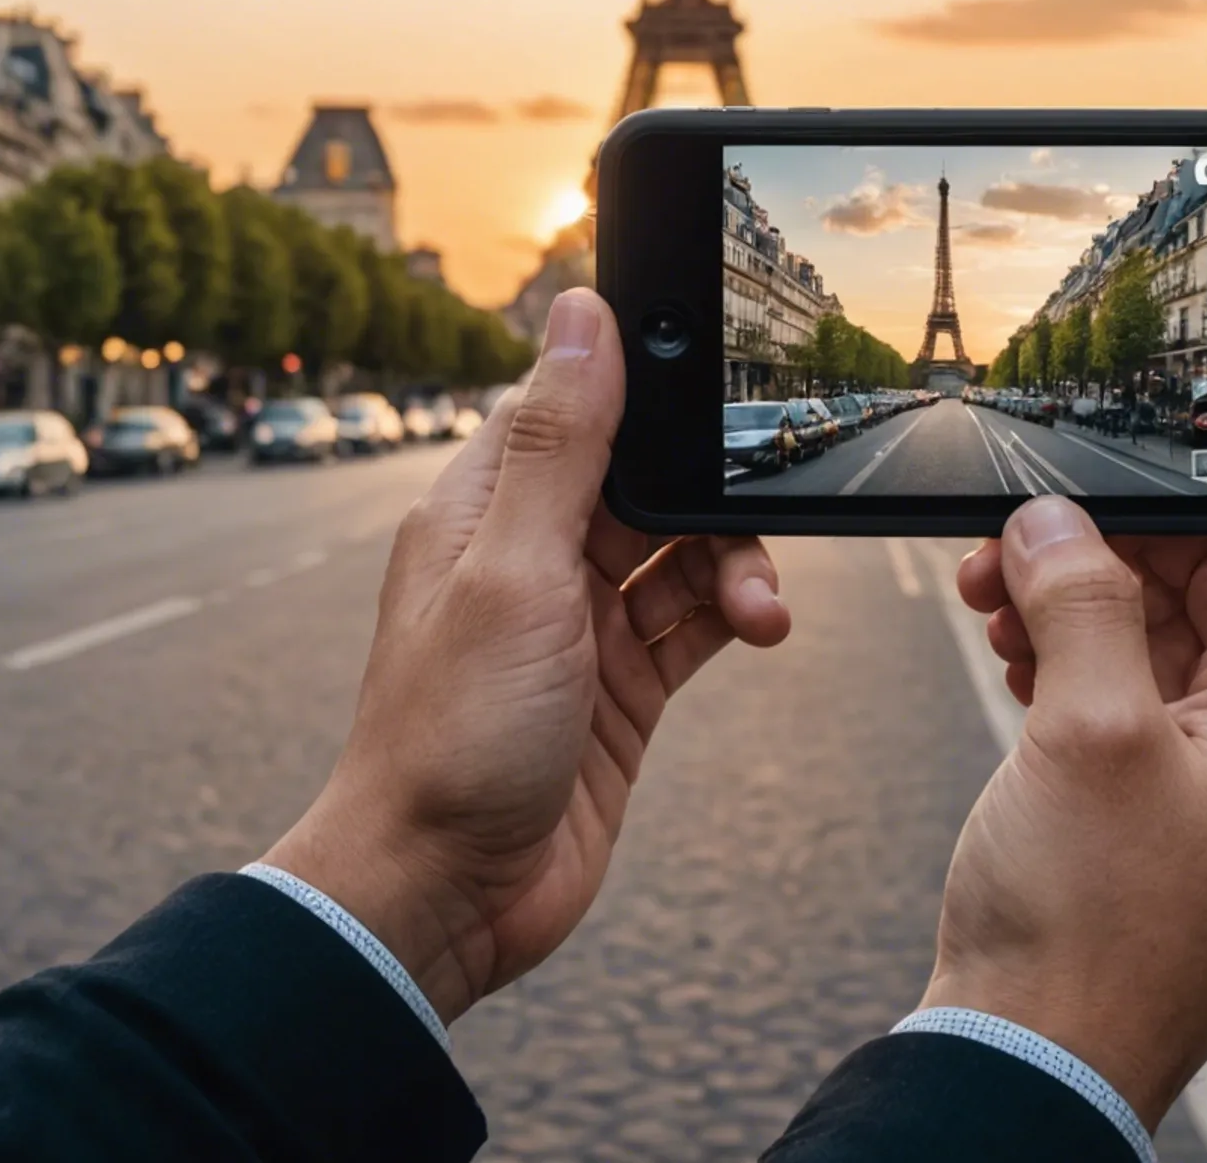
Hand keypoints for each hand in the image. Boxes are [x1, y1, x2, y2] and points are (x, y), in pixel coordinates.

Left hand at [264, 290, 791, 1024]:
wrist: (443, 894)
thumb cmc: (448, 737)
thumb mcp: (513, 571)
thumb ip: (561, 444)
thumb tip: (583, 313)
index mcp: (484, 507)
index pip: (573, 403)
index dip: (643, 384)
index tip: (719, 379)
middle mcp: (530, 555)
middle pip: (645, 477)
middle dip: (711, 489)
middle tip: (756, 514)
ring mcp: (577, 623)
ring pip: (683, 550)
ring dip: (735, 562)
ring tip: (761, 606)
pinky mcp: (620, 688)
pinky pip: (695, 621)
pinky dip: (737, 613)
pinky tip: (763, 625)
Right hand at [925, 500, 1206, 1127]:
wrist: (1040, 1065)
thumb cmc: (1083, 923)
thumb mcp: (1082, 729)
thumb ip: (1080, 600)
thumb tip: (1060, 522)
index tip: (1125, 478)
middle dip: (1120, 552)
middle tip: (1016, 546)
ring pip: (1177, 654)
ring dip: (1087, 611)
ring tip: (994, 607)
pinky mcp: (1177, 833)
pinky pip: (1147, 716)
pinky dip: (1083, 673)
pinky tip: (1017, 667)